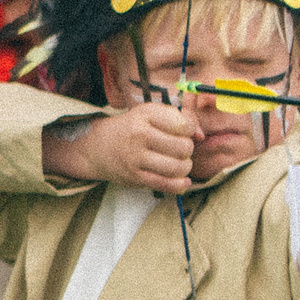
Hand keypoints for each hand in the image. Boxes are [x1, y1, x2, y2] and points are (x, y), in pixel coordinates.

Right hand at [42, 102, 200, 193]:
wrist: (98, 146)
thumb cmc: (132, 128)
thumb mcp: (151, 114)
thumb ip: (180, 119)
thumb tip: (201, 135)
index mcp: (146, 114)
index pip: (183, 125)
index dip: (190, 130)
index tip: (184, 133)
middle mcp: (140, 134)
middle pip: (183, 147)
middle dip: (188, 150)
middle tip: (180, 150)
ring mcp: (136, 157)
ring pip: (177, 167)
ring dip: (185, 168)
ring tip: (179, 164)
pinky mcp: (135, 177)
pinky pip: (165, 184)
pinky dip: (179, 185)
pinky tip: (183, 181)